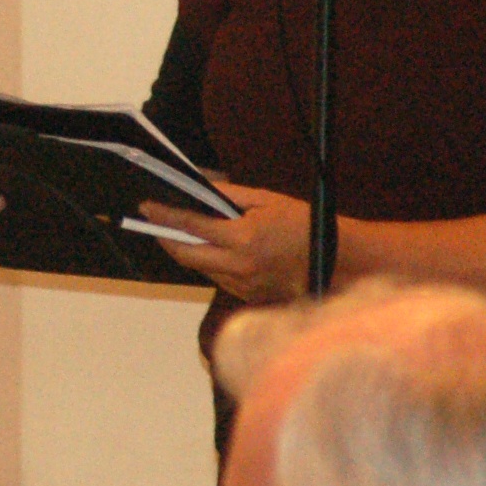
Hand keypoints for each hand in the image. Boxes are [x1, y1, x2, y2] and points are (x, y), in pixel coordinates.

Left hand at [154, 182, 311, 304]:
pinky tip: (210, 249)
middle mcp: (240, 267)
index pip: (191, 226)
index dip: (165, 215)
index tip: (147, 207)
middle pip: (186, 255)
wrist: (338, 260)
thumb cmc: (304, 225)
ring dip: (187, 251)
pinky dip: (210, 264)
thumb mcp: (267, 200)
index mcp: (244, 239)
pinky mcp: (249, 297)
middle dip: (166, 238)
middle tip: (154, 223)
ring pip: (200, 269)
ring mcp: (244, 286)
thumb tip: (198, 188)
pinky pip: (219, 279)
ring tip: (179, 233)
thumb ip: (228, 196)